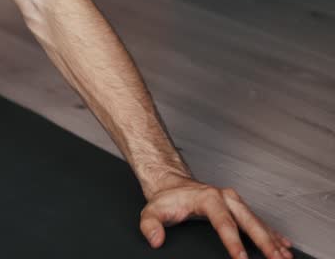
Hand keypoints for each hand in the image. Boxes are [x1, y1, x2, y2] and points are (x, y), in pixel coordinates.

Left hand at [140, 177, 293, 258]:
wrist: (171, 184)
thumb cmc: (166, 199)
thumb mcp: (151, 210)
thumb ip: (150, 225)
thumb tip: (155, 239)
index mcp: (208, 198)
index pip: (224, 224)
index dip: (233, 242)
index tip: (242, 258)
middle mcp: (225, 197)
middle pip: (249, 222)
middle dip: (265, 242)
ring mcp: (234, 201)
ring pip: (258, 222)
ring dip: (273, 240)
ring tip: (285, 256)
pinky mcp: (238, 206)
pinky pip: (259, 221)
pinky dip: (272, 233)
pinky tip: (283, 244)